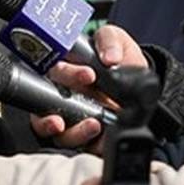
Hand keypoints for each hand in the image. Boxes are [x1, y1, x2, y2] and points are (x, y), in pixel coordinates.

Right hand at [31, 24, 148, 150]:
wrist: (140, 88)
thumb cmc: (120, 60)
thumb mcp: (116, 39)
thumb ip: (109, 40)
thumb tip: (109, 57)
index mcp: (64, 69)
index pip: (54, 71)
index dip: (68, 73)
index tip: (89, 75)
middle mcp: (60, 93)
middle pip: (44, 102)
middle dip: (56, 106)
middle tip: (81, 106)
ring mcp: (67, 115)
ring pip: (52, 128)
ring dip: (70, 130)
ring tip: (93, 126)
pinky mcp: (80, 136)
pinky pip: (74, 144)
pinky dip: (85, 144)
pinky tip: (99, 139)